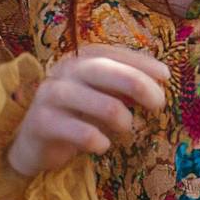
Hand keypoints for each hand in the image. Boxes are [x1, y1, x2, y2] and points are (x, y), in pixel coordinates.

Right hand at [5, 43, 170, 178]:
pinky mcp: (41, 122)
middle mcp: (64, 71)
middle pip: (102, 69)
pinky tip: (103, 146)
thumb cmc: (77, 116)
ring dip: (119, 116)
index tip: (166, 75)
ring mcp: (50, 95)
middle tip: (158, 104)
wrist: (34, 144)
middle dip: (136, 84)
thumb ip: (125, 88)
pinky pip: (76, 130)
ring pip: (92, 100)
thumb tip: (160, 84)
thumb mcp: (103, 97)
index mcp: (81, 60)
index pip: (113, 53)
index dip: (141, 62)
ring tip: (127, 128)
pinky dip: (96, 139)